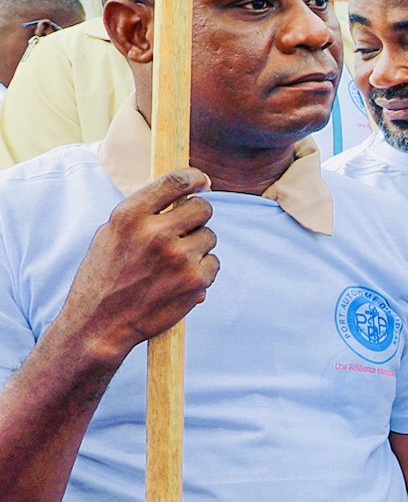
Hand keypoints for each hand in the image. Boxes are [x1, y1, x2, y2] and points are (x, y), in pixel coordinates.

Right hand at [61, 169, 216, 365]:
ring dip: (197, 246)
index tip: (201, 181)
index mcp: (129, 216)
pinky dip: (201, 270)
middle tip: (184, 229)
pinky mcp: (196, 281)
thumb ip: (144, 213)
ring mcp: (179, 258)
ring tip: (170, 263)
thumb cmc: (105, 276)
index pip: (176, 181)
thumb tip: (186, 191)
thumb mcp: (111, 234)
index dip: (194, 178)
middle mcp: (156, 233)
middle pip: (203, 208)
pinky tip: (177, 281)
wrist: (100, 324)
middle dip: (197, 216)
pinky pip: (213, 263)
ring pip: (209, 237)